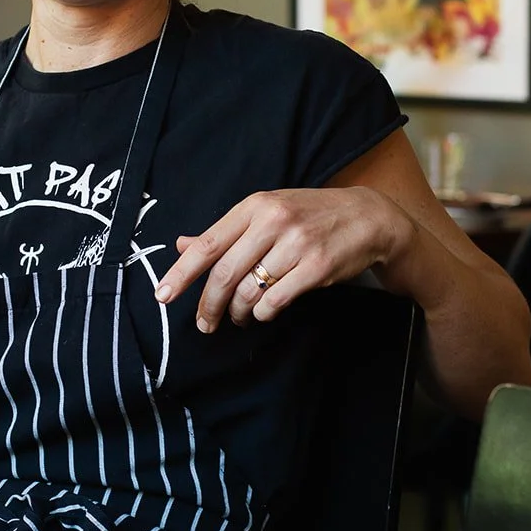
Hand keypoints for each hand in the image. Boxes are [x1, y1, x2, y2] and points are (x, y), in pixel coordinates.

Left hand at [154, 187, 412, 331]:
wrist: (368, 216)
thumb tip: (182, 245)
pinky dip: (263, 312)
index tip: (162, 296)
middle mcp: (273, 222)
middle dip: (208, 305)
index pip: (207, 243)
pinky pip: (276, 300)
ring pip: (249, 290)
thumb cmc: (310, 215)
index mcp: (254, 206)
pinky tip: (262, 312)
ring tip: (238, 316)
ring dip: (237, 311)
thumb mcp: (267, 212)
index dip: (181, 273)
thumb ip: (226, 232)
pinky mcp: (318, 267)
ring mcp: (297, 244)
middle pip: (225, 273)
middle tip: (204, 324)